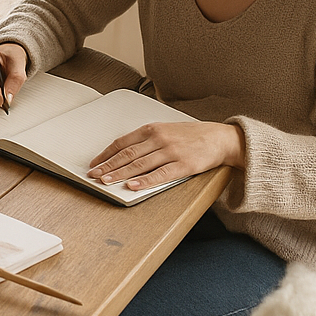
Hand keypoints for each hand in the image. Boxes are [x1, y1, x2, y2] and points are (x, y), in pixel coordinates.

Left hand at [88, 121, 244, 190]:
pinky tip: (133, 186)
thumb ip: (147, 138)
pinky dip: (145, 181)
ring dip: (120, 174)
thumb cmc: (192, 135)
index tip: (94, 164)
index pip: (122, 142)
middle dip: (108, 166)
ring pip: (140, 164)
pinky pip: (161, 174)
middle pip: (127, 154)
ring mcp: (171, 151)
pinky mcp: (184, 165)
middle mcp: (159, 139)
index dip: (106, 154)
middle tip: (93, 175)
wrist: (221, 138)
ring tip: (106, 182)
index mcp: (152, 129)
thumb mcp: (166, 130)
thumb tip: (123, 151)